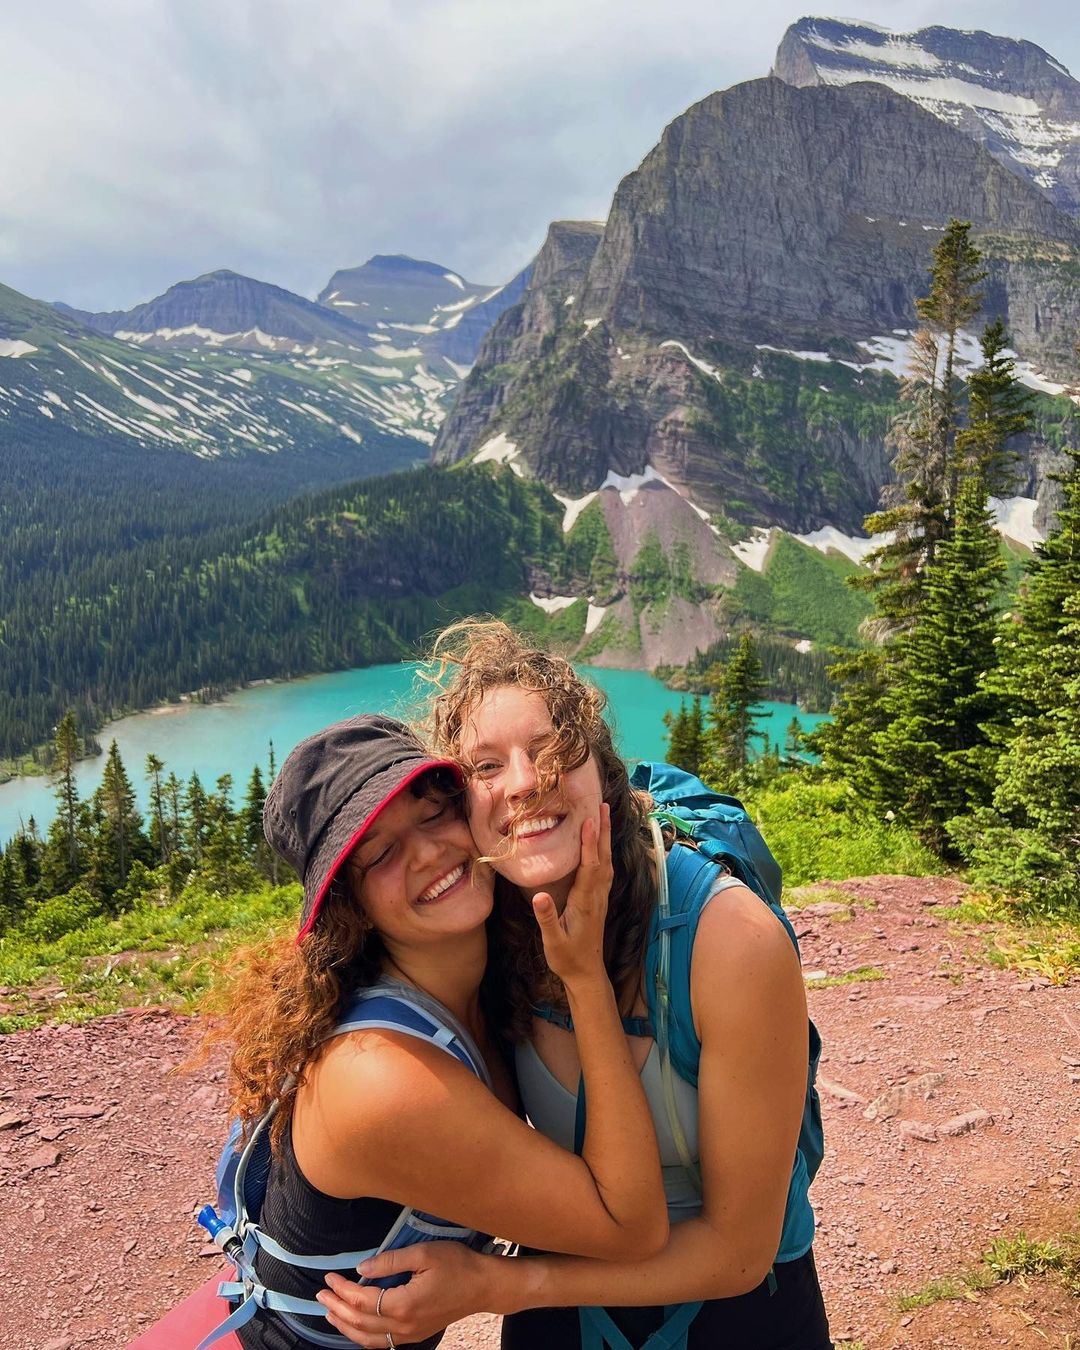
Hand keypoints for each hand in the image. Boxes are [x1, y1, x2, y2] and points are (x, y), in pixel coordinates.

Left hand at [316, 1242, 501, 1346]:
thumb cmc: (457, 1265)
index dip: (342, 1290)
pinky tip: (355, 1327)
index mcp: (405, 1304)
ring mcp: (410, 1334)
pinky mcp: (415, 1334)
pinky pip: (382, 1342)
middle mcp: (405, 1325)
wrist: (483, 1286)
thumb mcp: (424, 1253)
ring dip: (346, 1326)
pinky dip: (362, 1336)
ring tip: (329, 1313)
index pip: (363, 1300)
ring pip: (368, 1338)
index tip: (329, 1278)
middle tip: (321, 1295)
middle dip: (337, 1308)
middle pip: (361, 1323)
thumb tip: (362, 1268)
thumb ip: (390, 1260)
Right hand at [533, 803, 612, 985]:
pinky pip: (605, 870)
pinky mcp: (598, 901)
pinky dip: (604, 852)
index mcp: (585, 901)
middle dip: (603, 831)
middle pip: (603, 858)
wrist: (587, 974)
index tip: (589, 820)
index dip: (589, 843)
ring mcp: (600, 897)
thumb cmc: (567, 958)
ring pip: (606, 862)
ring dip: (606, 838)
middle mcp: (596, 896)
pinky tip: (602, 847)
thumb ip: (548, 918)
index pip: (589, 866)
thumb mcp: (553, 941)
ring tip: (605, 817)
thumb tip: (540, 896)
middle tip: (604, 806)